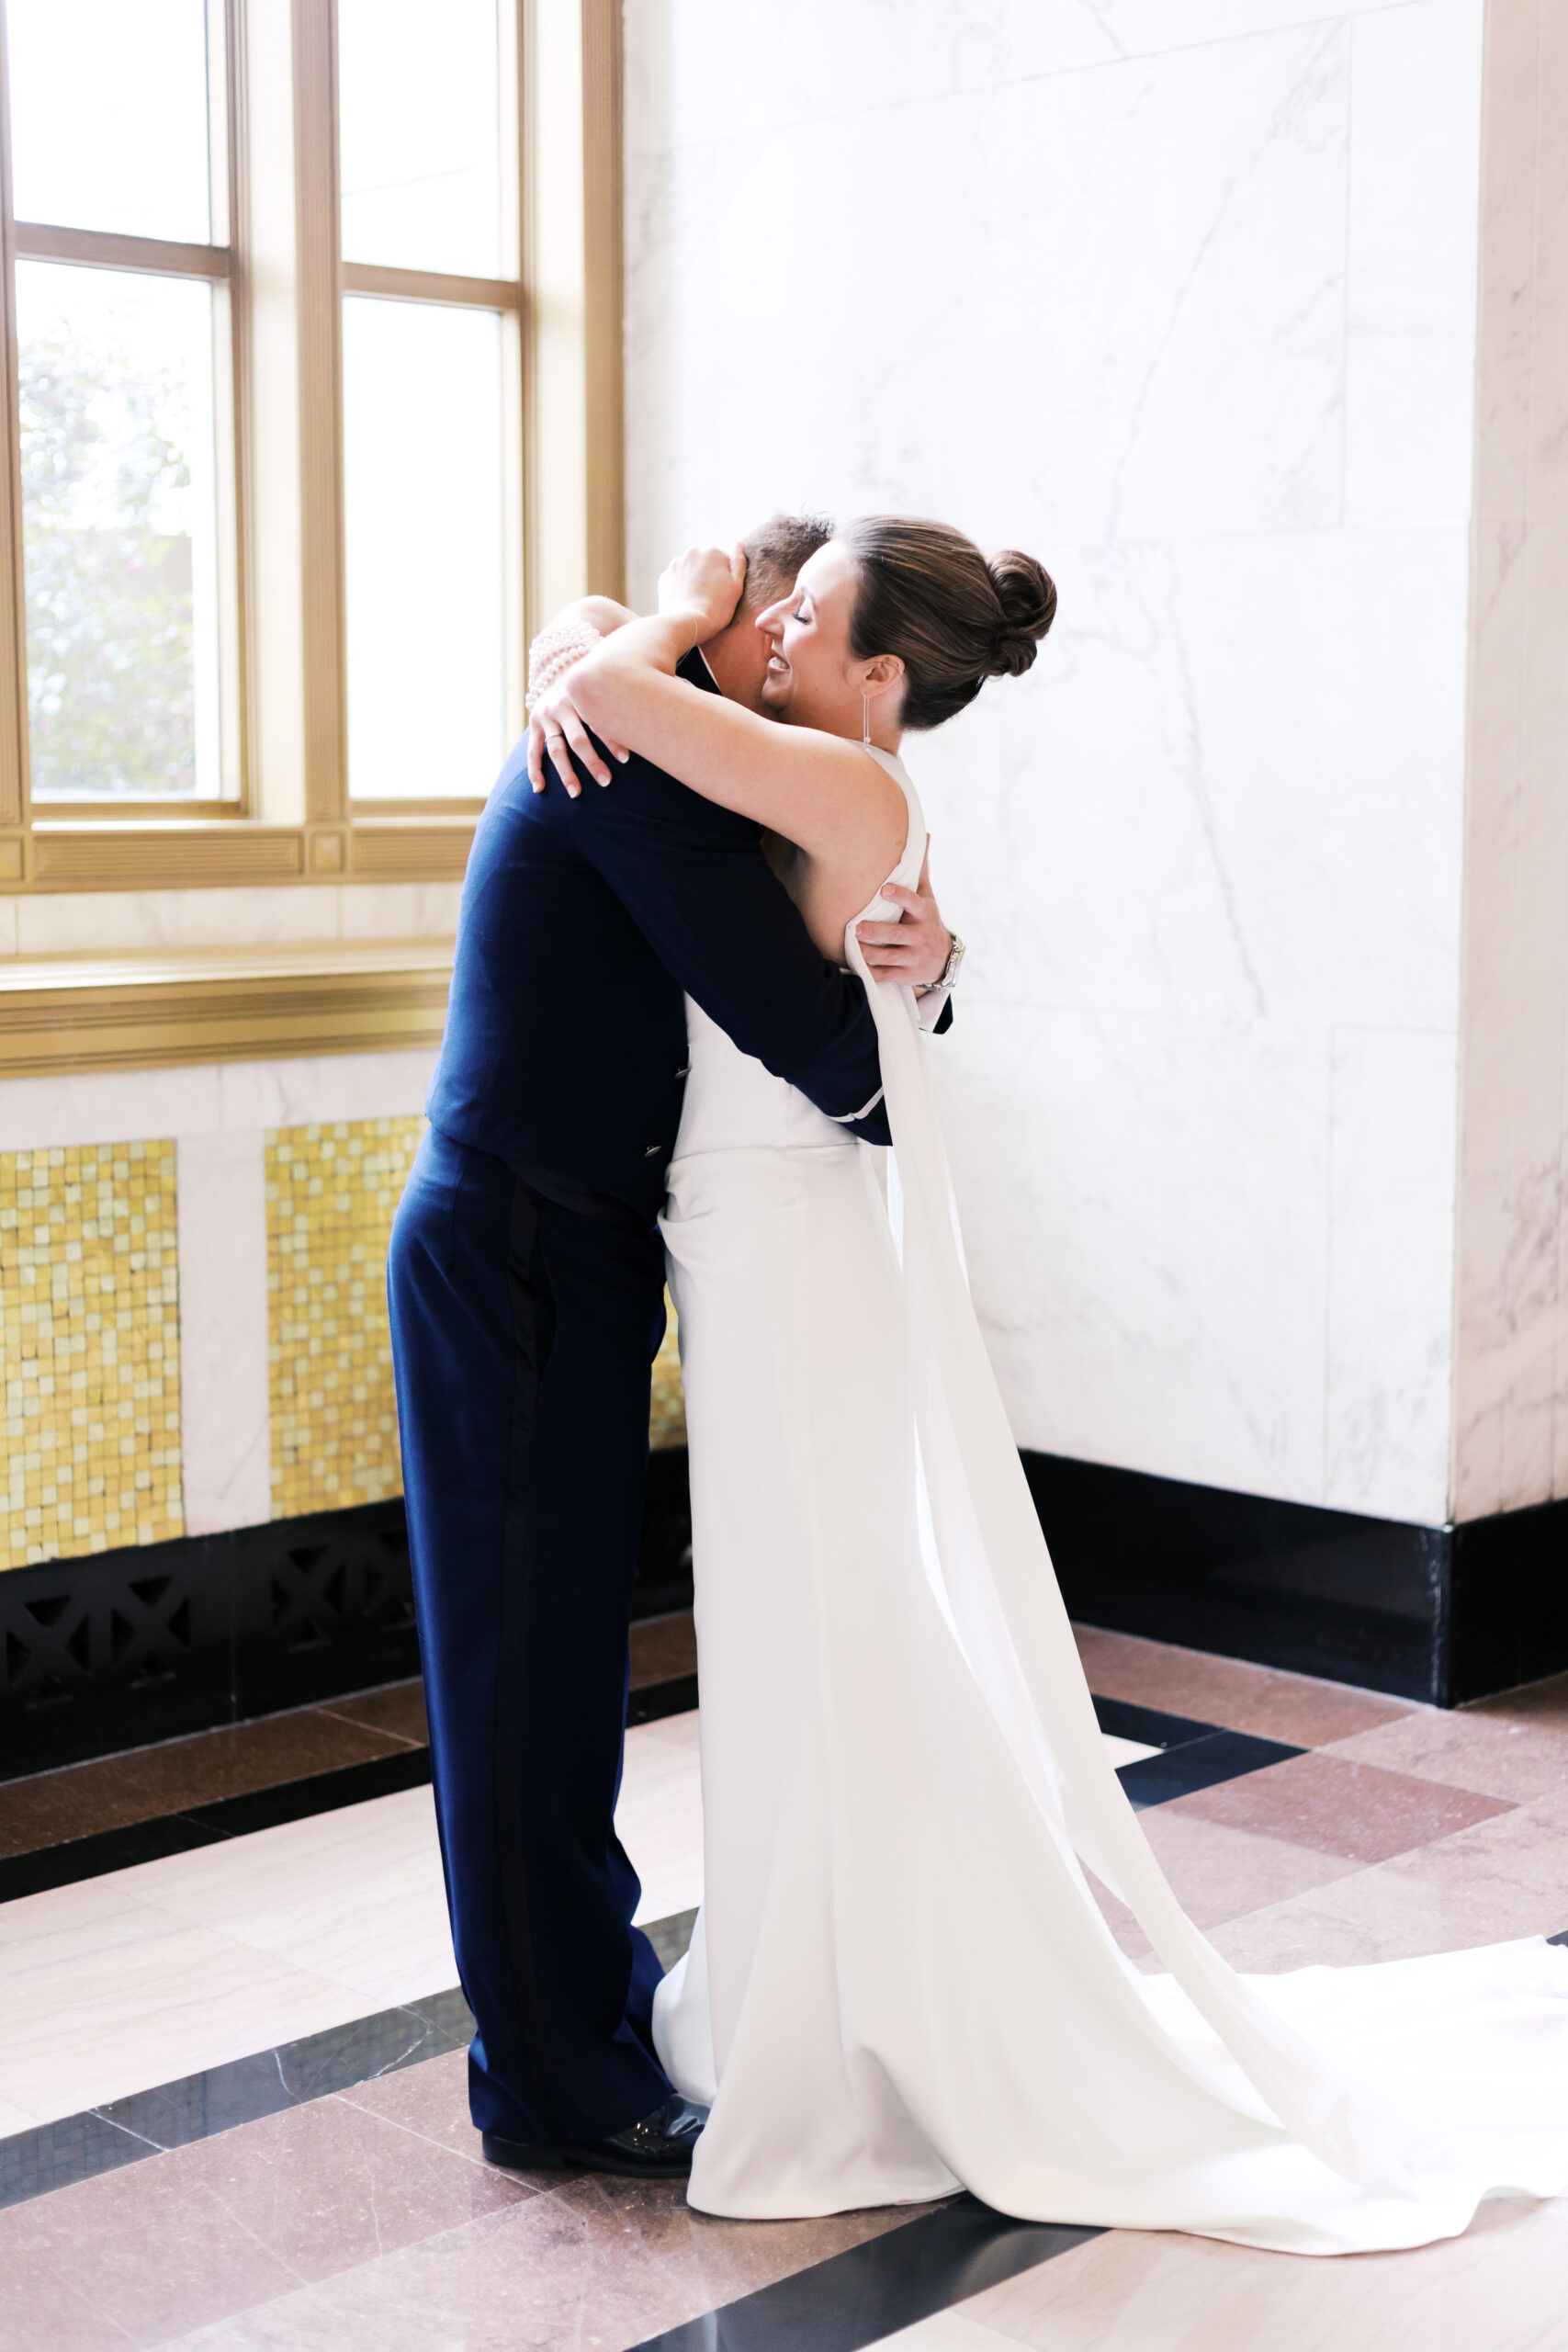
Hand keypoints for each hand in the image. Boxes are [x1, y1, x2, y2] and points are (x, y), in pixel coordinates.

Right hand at [527, 675, 628, 795]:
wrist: (557, 671)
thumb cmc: (593, 684)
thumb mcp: (605, 684)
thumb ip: (624, 696)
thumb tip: (655, 713)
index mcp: (582, 695)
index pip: (598, 721)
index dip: (612, 740)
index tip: (626, 759)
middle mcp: (561, 706)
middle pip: (577, 739)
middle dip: (591, 762)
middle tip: (606, 782)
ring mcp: (545, 716)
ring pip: (555, 749)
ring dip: (565, 773)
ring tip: (576, 793)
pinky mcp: (534, 725)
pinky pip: (532, 751)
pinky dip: (535, 770)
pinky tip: (539, 789)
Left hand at [657, 543, 746, 639]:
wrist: (688, 623)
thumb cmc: (717, 607)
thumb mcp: (736, 585)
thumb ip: (738, 561)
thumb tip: (739, 543)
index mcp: (712, 552)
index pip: (723, 561)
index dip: (726, 578)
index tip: (723, 593)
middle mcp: (692, 552)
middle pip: (704, 563)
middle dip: (707, 575)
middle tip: (711, 597)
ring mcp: (676, 564)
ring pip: (689, 570)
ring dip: (693, 580)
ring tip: (697, 600)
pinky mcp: (664, 577)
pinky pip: (676, 579)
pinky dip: (680, 587)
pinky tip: (686, 601)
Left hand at [854, 839, 952, 986]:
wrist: (943, 961)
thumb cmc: (927, 921)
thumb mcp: (927, 897)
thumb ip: (920, 870)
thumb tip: (923, 835)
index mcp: (925, 914)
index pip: (913, 904)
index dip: (899, 897)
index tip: (883, 889)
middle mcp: (921, 937)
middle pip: (897, 935)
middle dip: (877, 932)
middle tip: (856, 927)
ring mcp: (913, 958)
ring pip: (888, 958)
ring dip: (868, 954)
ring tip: (850, 947)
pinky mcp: (905, 975)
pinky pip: (885, 976)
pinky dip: (868, 974)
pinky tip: (852, 967)